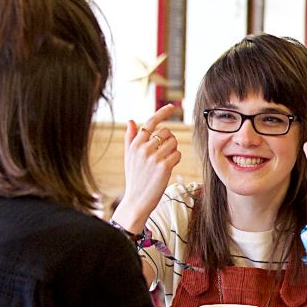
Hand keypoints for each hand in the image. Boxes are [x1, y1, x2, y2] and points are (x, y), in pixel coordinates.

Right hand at [117, 104, 181, 232]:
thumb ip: (130, 139)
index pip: (150, 122)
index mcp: (134, 144)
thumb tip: (131, 121)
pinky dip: (176, 159)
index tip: (172, 106)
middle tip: (164, 153)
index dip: (162, 112)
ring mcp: (153, 157)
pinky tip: (169, 167)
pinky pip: (177, 154)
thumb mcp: (129, 157)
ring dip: (173, 150)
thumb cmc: (134, 178)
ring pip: (174, 142)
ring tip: (165, 161)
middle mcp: (143, 148)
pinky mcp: (164, 167)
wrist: (136, 201)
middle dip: (169, 140)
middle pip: (166, 132)